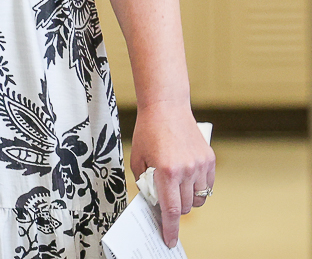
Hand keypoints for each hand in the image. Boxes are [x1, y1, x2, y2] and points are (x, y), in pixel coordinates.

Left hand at [129, 102, 215, 246]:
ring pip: (198, 199)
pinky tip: (187, 177)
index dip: (169, 228)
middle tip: (164, 196)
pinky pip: (207, 186)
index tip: (169, 240)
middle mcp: (185, 170)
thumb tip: (153, 202)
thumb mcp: (138, 158)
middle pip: (184, 207)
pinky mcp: (209, 160)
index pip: (170, 209)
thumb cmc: (148, 132)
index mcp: (165, 171)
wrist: (166, 107)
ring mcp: (200, 165)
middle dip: (173, 208)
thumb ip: (145, 182)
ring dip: (187, 199)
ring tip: (176, 186)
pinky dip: (198, 188)